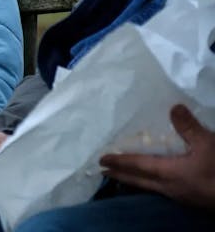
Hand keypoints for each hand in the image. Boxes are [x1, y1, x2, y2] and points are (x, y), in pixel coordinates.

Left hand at [100, 104, 214, 208]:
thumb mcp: (207, 144)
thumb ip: (189, 127)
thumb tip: (173, 107)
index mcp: (168, 173)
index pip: (137, 166)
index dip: (119, 162)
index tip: (101, 160)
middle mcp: (169, 187)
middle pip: (138, 180)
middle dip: (120, 175)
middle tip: (103, 171)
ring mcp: (180, 196)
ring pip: (150, 187)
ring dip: (134, 181)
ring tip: (123, 176)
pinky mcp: (190, 199)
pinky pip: (162, 191)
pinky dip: (151, 185)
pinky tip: (155, 183)